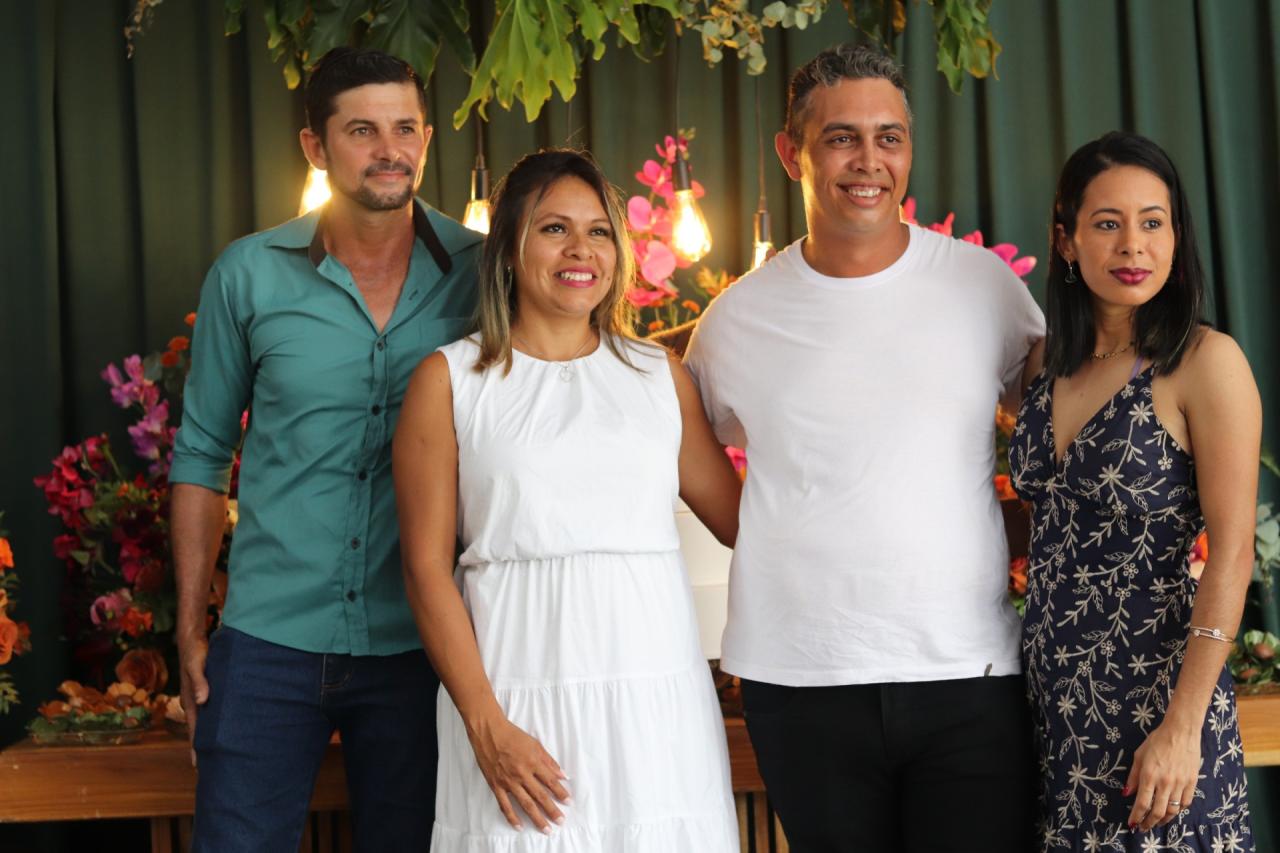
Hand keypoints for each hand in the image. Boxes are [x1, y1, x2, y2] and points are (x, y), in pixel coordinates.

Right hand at [178, 634, 208, 767]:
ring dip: (211, 737)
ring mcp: (200, 698)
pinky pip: (212, 711)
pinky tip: (226, 728)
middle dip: (204, 748)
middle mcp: (194, 703)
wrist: (192, 639)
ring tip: (221, 754)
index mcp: (190, 701)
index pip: (194, 729)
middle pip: (199, 730)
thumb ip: (201, 681)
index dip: (197, 747)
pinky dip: (216, 722)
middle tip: (213, 768)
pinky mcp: (207, 692)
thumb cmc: (195, 651)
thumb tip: (202, 700)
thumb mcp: (197, 665)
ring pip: (206, 722)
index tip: (199, 766)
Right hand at [467, 714, 570, 832]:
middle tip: (561, 821)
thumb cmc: (512, 735)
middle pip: (540, 796)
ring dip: (537, 817)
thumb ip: (549, 760)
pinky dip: (512, 817)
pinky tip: (519, 826)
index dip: (560, 792)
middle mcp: (522, 774)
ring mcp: (508, 781)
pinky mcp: (496, 785)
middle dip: (552, 810)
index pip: (550, 781)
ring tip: (546, 828)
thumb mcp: (535, 743)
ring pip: (525, 803)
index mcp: (533, 762)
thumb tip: (562, 774)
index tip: (568, 802)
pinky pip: (505, 805)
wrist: (488, 731)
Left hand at [1124, 718, 1199, 831]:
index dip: (1136, 817)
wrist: (1181, 732)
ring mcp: (1180, 784)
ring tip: (1156, 822)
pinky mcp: (1192, 782)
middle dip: (1149, 823)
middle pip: (1158, 812)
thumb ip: (1133, 777)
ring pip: (1173, 811)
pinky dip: (1178, 811)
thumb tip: (1126, 794)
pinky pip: (1185, 803)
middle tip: (1143, 828)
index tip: (1132, 824)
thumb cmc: (1157, 741)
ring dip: (1163, 820)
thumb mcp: (1139, 756)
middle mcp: (1165, 783)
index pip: (1142, 803)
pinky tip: (1172, 812)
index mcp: (1149, 776)